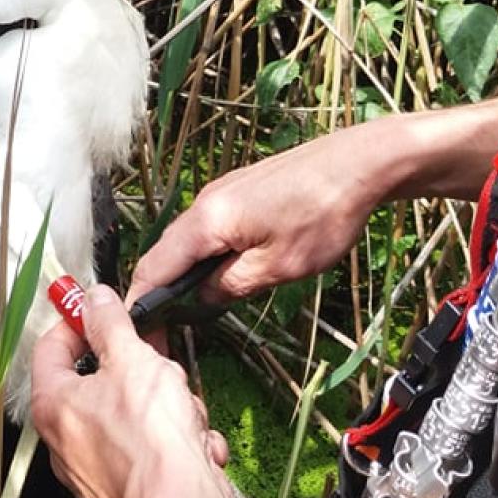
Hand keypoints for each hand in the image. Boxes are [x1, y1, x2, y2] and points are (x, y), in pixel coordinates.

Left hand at [32, 288, 292, 497]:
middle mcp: (65, 440)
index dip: (78, 321)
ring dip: (167, 407)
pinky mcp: (127, 491)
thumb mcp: (132, 360)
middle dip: (140, 369)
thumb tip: (95, 299)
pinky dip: (176, 443)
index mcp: (54, 405)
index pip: (50, 347)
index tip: (101, 309)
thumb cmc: (151, 440)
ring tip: (185, 415)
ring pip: (132, 413)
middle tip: (160, 364)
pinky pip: (150, 448)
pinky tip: (195, 446)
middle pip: (98, 380)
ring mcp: (95, 469)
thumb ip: (110, 323)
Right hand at [130, 127, 384, 307]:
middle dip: (158, 288)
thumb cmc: (322, 215)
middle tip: (163, 329)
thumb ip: (232, 285)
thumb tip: (203, 296)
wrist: (359, 164)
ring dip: (182, 271)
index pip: (155, 265)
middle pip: (166, 251)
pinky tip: (219, 271)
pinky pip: (208, 226)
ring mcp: (222, 192)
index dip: (141, 300)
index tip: (139, 332)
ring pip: (188, 238)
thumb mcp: (278, 266)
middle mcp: (205, 202)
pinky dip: (202, 252)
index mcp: (207, 220)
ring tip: (188, 306)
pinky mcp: (240, 190)